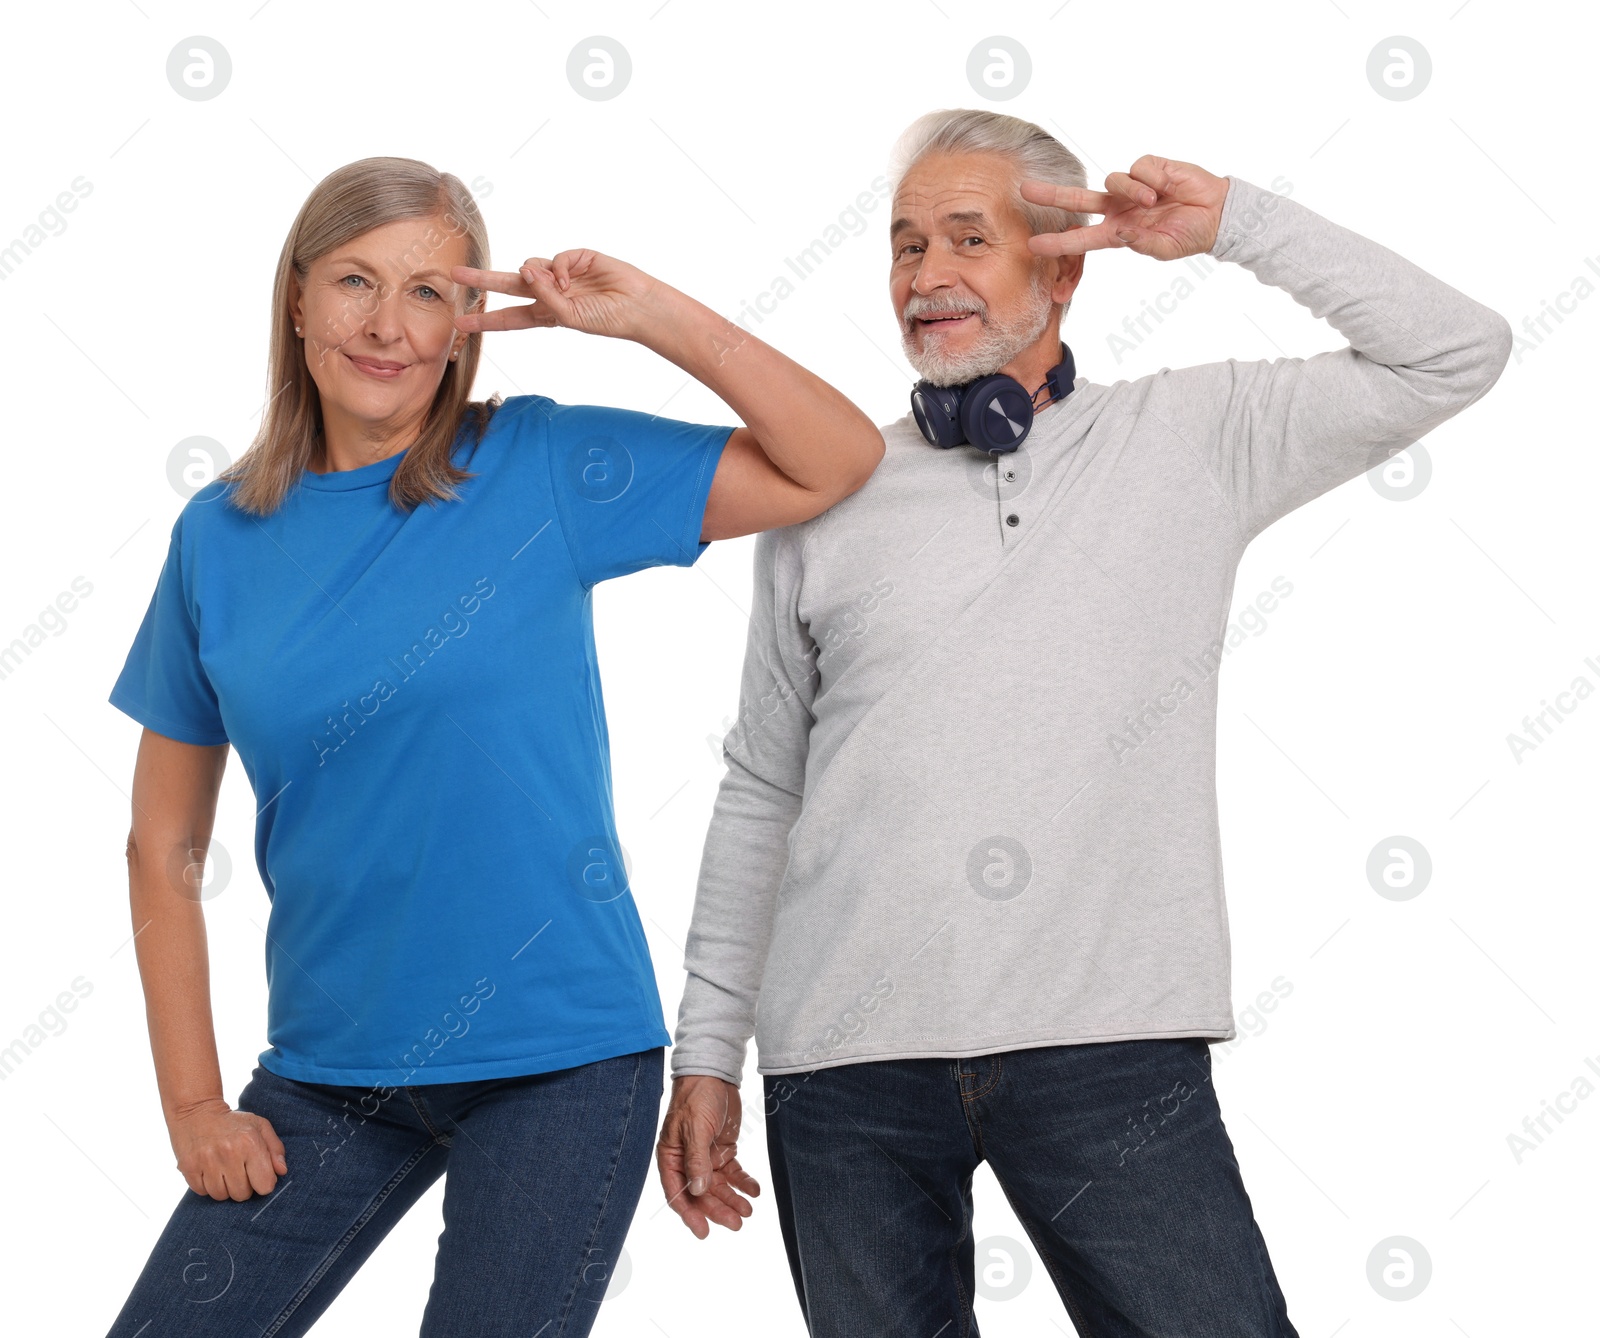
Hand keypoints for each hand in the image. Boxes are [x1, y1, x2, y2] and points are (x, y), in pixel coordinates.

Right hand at [167, 1097, 287, 1200]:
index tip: (258, 1174)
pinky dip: (207, 1186)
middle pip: (242, 1194)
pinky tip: (209, 1171)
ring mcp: (207, 1162)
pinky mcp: (189, 1168)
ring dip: (224, 1188)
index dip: (263, 1182)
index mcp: (250, 1143)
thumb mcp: (259, 1126)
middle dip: (243, 1186)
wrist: (196, 1111)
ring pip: (221, 1196)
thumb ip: (275, 1149)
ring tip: (223, 1170)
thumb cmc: (233, 1122)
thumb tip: (281, 1171)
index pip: (265, 1185)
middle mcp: (229, 1153)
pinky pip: (202, 1192)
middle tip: (239, 1171)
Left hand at [452, 249, 667, 342]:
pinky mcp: (575, 257)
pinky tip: (569, 279)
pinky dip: (557, 269)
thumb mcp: (569, 317)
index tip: (461, 323)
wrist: (637, 306)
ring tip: (555, 287)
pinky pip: (553, 259)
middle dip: (482, 280)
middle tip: (454, 275)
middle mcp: (550, 293)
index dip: (486, 320)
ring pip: (530, 266)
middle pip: (509, 285)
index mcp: (547, 314)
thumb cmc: (606, 319)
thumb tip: (523, 268)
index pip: (510, 317)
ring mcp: (562, 274)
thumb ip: (544, 296)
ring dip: (532, 276)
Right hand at [656, 1074, 760, 1237]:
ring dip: (732, 1199)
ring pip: (718, 1186)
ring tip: (748, 1211)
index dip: (690, 1213)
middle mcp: (687, 1161)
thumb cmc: (696, 1097)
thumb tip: (698, 1191)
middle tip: (737, 1223)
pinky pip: (733, 1172)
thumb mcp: (695, 1128)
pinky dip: (743, 1182)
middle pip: (701, 1193)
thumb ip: (697, 1160)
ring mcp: (706, 1157)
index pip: (678, 1193)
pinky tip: (754, 1190)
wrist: (714, 1073)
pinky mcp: (723, 1150)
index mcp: (671, 1157)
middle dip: (718, 1209)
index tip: (704, 1231)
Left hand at [1023, 156, 1229, 261]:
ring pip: (1112, 181)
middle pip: (1077, 200)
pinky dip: (1150, 178)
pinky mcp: (1149, 167)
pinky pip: (1138, 168)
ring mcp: (1132, 187)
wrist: (1216, 214)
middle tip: (1025, 190)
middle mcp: (1119, 208)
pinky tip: (1166, 187)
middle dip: (1051, 195)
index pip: (1081, 238)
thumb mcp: (1163, 248)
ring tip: (1155, 201)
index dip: (1058, 241)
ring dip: (1131, 191)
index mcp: (1118, 232)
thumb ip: (1139, 243)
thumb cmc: (1189, 235)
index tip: (1033, 245)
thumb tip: (1121, 230)